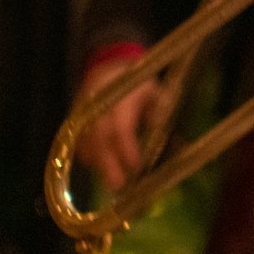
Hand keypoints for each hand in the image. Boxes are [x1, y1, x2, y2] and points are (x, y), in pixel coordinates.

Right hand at [76, 52, 159, 190]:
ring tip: (112, 184)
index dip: (127, 148)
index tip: (137, 167)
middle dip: (108, 164)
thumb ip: (162, 117)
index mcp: (121, 97)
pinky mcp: (75, 121)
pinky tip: (100, 169)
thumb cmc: (139, 83)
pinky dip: (89, 158)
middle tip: (118, 186)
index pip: (121, 127)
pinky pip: (77, 143)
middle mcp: (98, 106)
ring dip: (98, 165)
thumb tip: (178, 143)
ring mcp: (84, 114)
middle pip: (99, 139)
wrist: (108, 67)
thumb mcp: (157, 93)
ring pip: (86, 144)